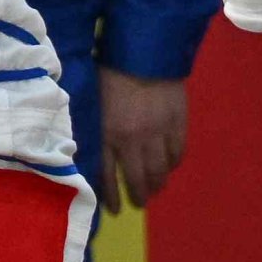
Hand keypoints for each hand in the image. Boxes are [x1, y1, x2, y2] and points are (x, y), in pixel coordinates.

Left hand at [95, 69, 188, 210]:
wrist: (144, 51)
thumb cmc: (109, 69)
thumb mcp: (91, 99)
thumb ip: (92, 123)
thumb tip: (84, 144)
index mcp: (107, 134)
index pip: (108, 176)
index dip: (111, 197)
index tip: (114, 210)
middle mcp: (132, 140)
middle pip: (138, 178)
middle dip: (138, 196)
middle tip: (139, 203)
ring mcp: (158, 134)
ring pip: (160, 171)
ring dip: (158, 184)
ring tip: (156, 190)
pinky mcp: (178, 124)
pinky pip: (177, 153)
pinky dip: (173, 163)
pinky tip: (170, 166)